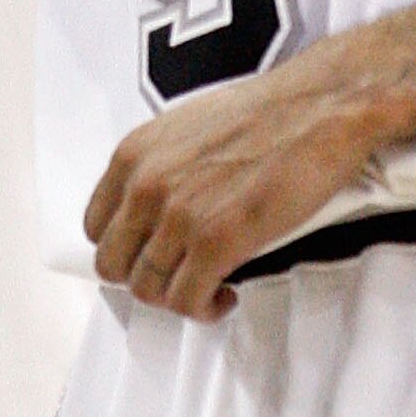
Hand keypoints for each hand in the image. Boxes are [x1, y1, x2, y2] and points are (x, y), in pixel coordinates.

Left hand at [85, 46, 394, 321]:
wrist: (318, 107)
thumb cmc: (267, 112)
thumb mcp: (186, 128)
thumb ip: (159, 168)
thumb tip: (155, 207)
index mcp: (134, 155)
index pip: (97, 226)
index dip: (125, 249)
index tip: (147, 256)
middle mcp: (146, 186)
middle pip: (114, 264)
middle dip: (145, 278)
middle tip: (177, 277)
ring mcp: (178, 216)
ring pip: (148, 289)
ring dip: (177, 298)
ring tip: (207, 289)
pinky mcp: (215, 242)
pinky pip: (186, 300)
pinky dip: (203, 309)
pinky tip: (223, 296)